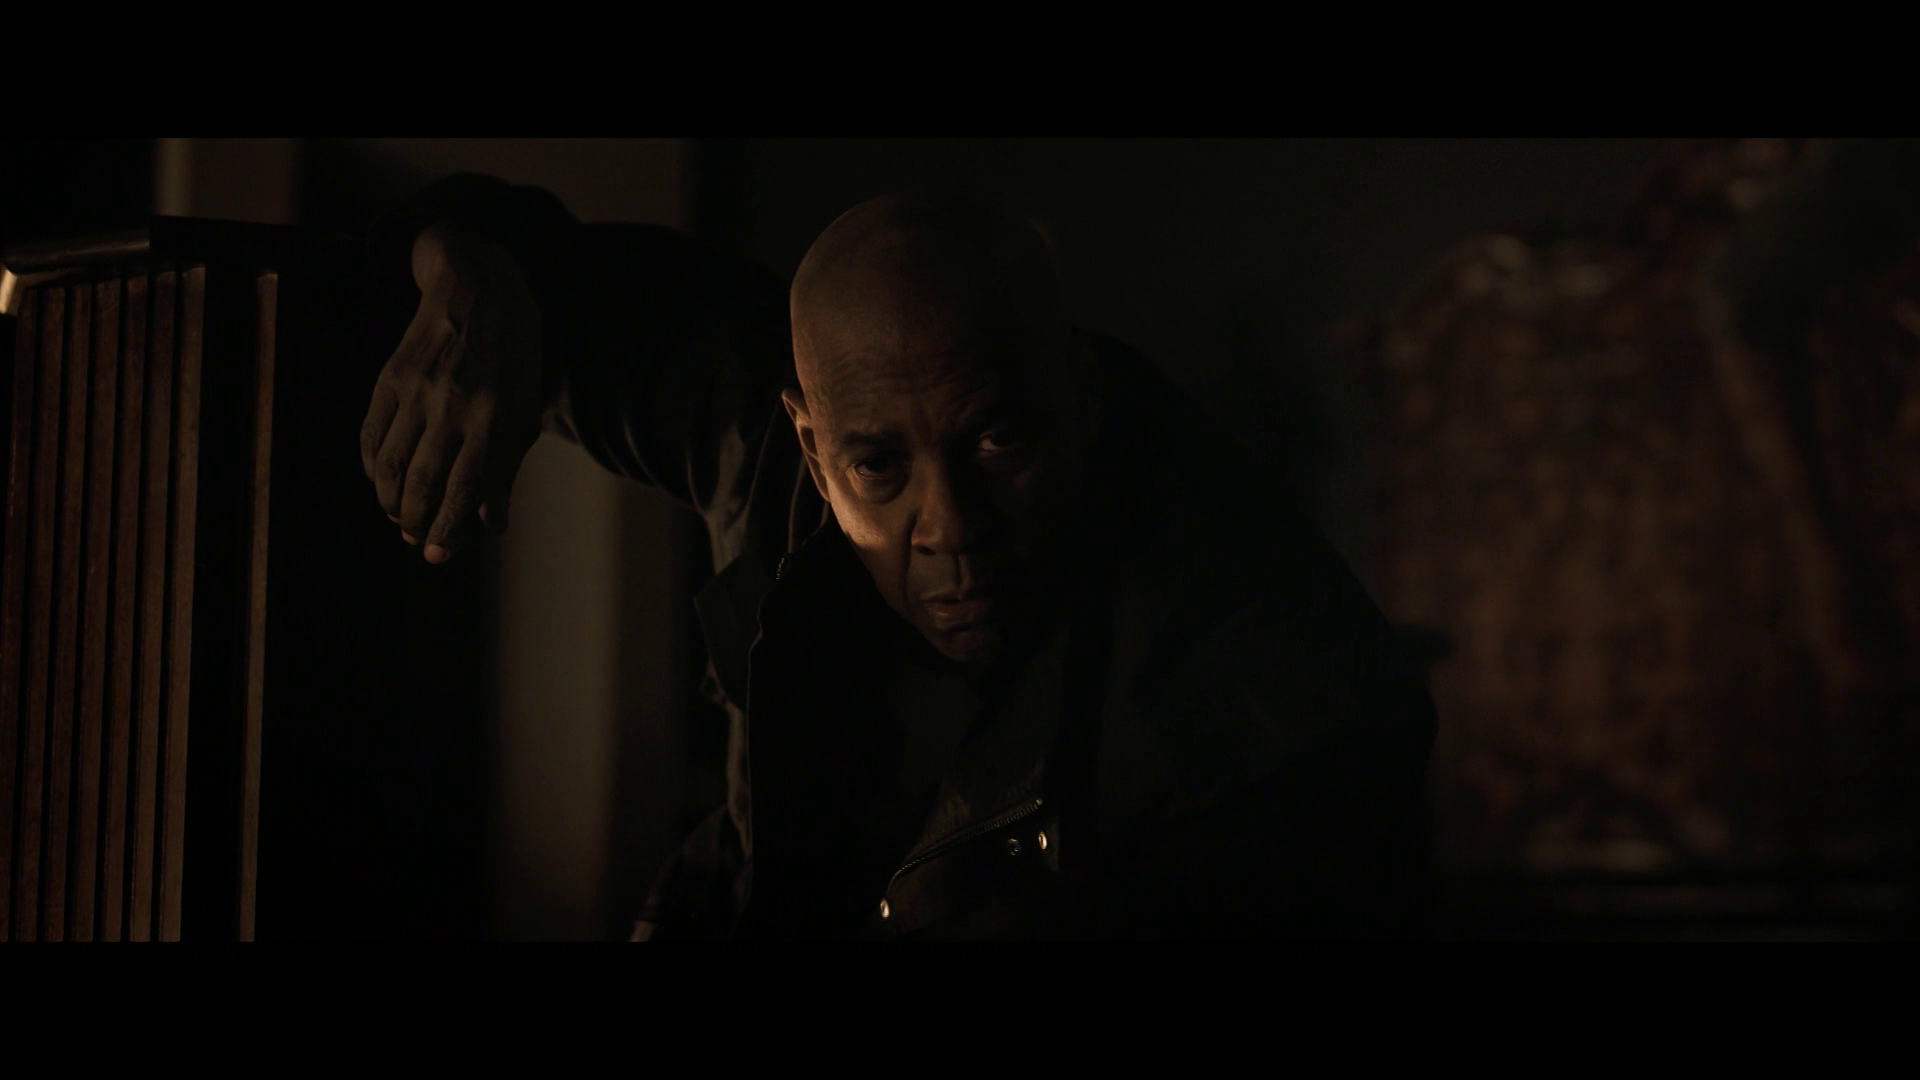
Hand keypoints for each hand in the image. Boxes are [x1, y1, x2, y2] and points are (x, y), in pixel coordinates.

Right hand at [360, 221, 543, 562]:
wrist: (476, 286)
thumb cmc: (514, 352)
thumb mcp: (526, 405)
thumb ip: (508, 466)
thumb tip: (494, 523)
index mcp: (491, 413)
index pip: (465, 486)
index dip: (449, 528)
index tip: (437, 556)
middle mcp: (450, 404)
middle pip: (422, 480)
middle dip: (415, 520)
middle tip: (416, 541)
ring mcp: (415, 389)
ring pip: (389, 462)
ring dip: (389, 500)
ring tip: (398, 519)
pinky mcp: (389, 377)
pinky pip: (371, 432)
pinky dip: (370, 466)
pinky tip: (380, 482)